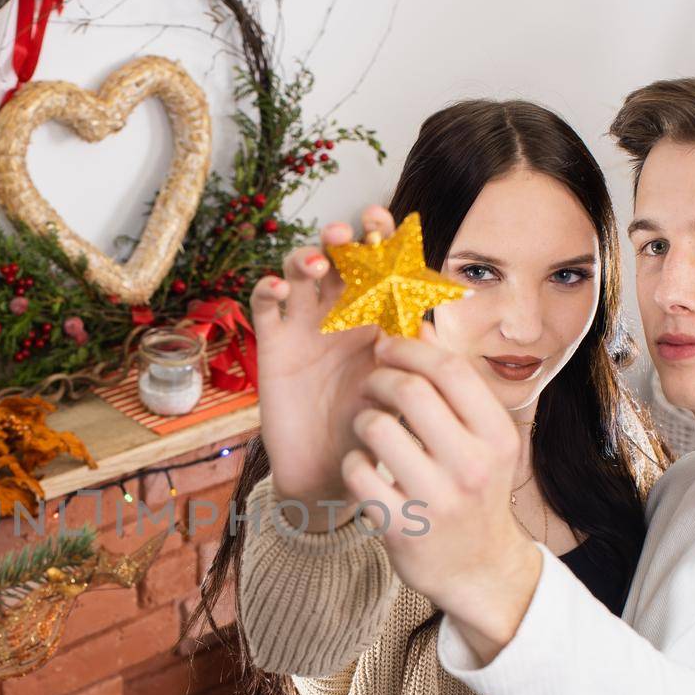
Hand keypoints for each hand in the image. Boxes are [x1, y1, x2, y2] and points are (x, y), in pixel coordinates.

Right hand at [251, 205, 393, 530]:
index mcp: (376, 317)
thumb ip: (413, 359)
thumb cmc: (372, 430)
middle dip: (342, 238)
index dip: (378, 237)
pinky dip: (267, 289)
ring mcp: (304, 325)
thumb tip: (429, 322)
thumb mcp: (399, 393)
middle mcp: (340, 313)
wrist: (330, 471)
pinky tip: (276, 288)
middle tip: (348, 234)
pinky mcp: (273, 345)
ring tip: (318, 263)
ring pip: (299, 272)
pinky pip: (265, 307)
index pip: (378, 264)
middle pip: (338, 258)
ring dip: (305, 256)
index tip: (381, 223)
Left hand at [341, 324, 542, 652]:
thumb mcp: (484, 442)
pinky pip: (357, 472)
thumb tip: (422, 328)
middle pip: (411, 392)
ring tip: (368, 427)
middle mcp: (472, 466)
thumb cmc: (475, 491)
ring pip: (376, 428)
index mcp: (497, 437)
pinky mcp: (401, 527)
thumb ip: (457, 391)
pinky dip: (353, 461)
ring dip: (363, 419)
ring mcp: (436, 499)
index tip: (387, 346)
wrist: (479, 569)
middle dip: (379, 378)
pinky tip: (364, 466)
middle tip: (370, 383)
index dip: (410, 349)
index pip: (450, 370)